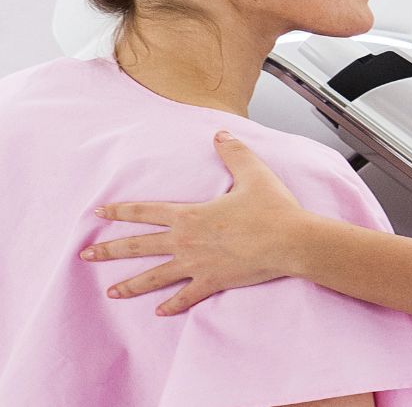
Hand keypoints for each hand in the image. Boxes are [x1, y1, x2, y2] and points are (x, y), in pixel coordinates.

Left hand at [81, 131, 307, 315]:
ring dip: (131, 285)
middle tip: (86, 255)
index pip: (146, 211)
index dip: (120, 211)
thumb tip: (220, 134)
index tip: (99, 213)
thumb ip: (233, 152)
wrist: (291, 241)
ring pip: (155, 277)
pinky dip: (172, 305)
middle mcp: (186, 241)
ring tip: (111, 292)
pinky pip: (186, 297)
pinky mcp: (213, 282)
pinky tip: (159, 311)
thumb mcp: (253, 173)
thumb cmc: (274, 209)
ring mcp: (197, 265)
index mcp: (191, 215)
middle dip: (109, 251)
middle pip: (139, 246)